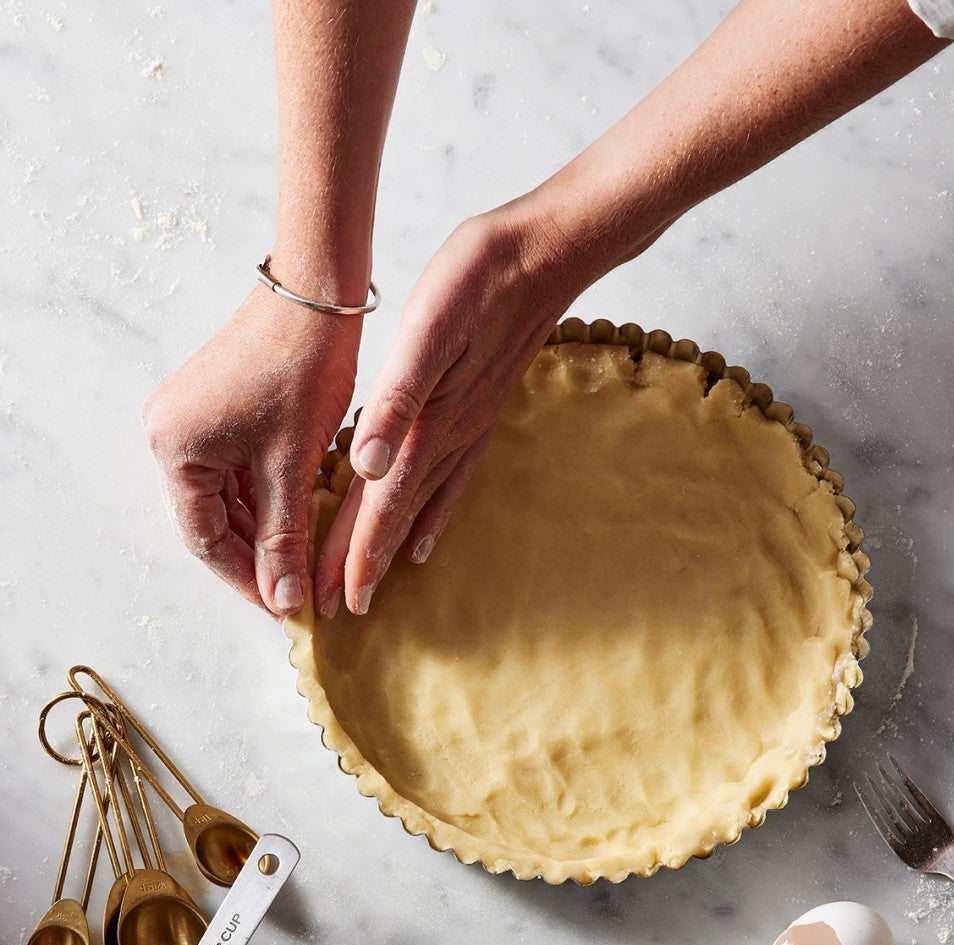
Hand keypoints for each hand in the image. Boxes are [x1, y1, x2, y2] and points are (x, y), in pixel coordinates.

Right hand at [143, 286, 361, 615]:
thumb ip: (284, 537)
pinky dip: (268, 497)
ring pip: (229, 498)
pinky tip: (298, 519)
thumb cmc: (302, 371)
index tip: (286, 609)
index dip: (248, 580)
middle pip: (213, 520)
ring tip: (302, 564)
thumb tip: (284, 601)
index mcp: (174, 448)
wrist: (318, 294)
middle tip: (297, 594)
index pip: (205, 539)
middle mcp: (171, 433)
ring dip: (265, 530)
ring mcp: (194, 419)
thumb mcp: (292, 465)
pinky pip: (239, 470)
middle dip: (257, 558)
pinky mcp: (220, 408)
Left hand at [314, 203, 581, 617]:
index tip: (334, 602)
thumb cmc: (480, 280)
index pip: (382, 505)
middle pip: (398, 515)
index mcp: (427, 422)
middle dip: (365, 562)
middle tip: (339, 609)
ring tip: (379, 581)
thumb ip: (397, 400)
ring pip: (422, 503)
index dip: (355, 554)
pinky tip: (428, 530)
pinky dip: (434, 512)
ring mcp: (468, 427)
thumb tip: (364, 466)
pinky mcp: (478, 411)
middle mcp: (449, 436)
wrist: (545, 253)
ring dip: (396, 545)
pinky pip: (453, 478)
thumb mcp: (430, 327)